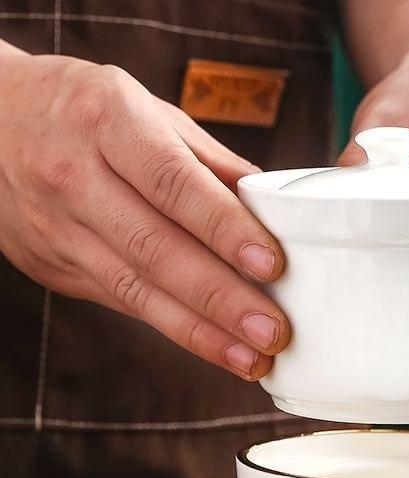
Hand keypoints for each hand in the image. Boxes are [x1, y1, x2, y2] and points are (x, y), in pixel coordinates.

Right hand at [0, 51, 288, 380]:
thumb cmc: (85, 113)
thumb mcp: (145, 110)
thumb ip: (209, 161)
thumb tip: (275, 210)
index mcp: (106, 121)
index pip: (172, 182)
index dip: (224, 228)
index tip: (272, 265)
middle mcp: (74, 176)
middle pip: (156, 249)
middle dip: (221, 299)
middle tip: (273, 331)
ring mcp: (58, 228)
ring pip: (137, 291)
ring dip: (202, 333)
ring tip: (253, 358)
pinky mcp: (56, 268)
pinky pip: (124, 303)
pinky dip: (176, 329)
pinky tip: (218, 348)